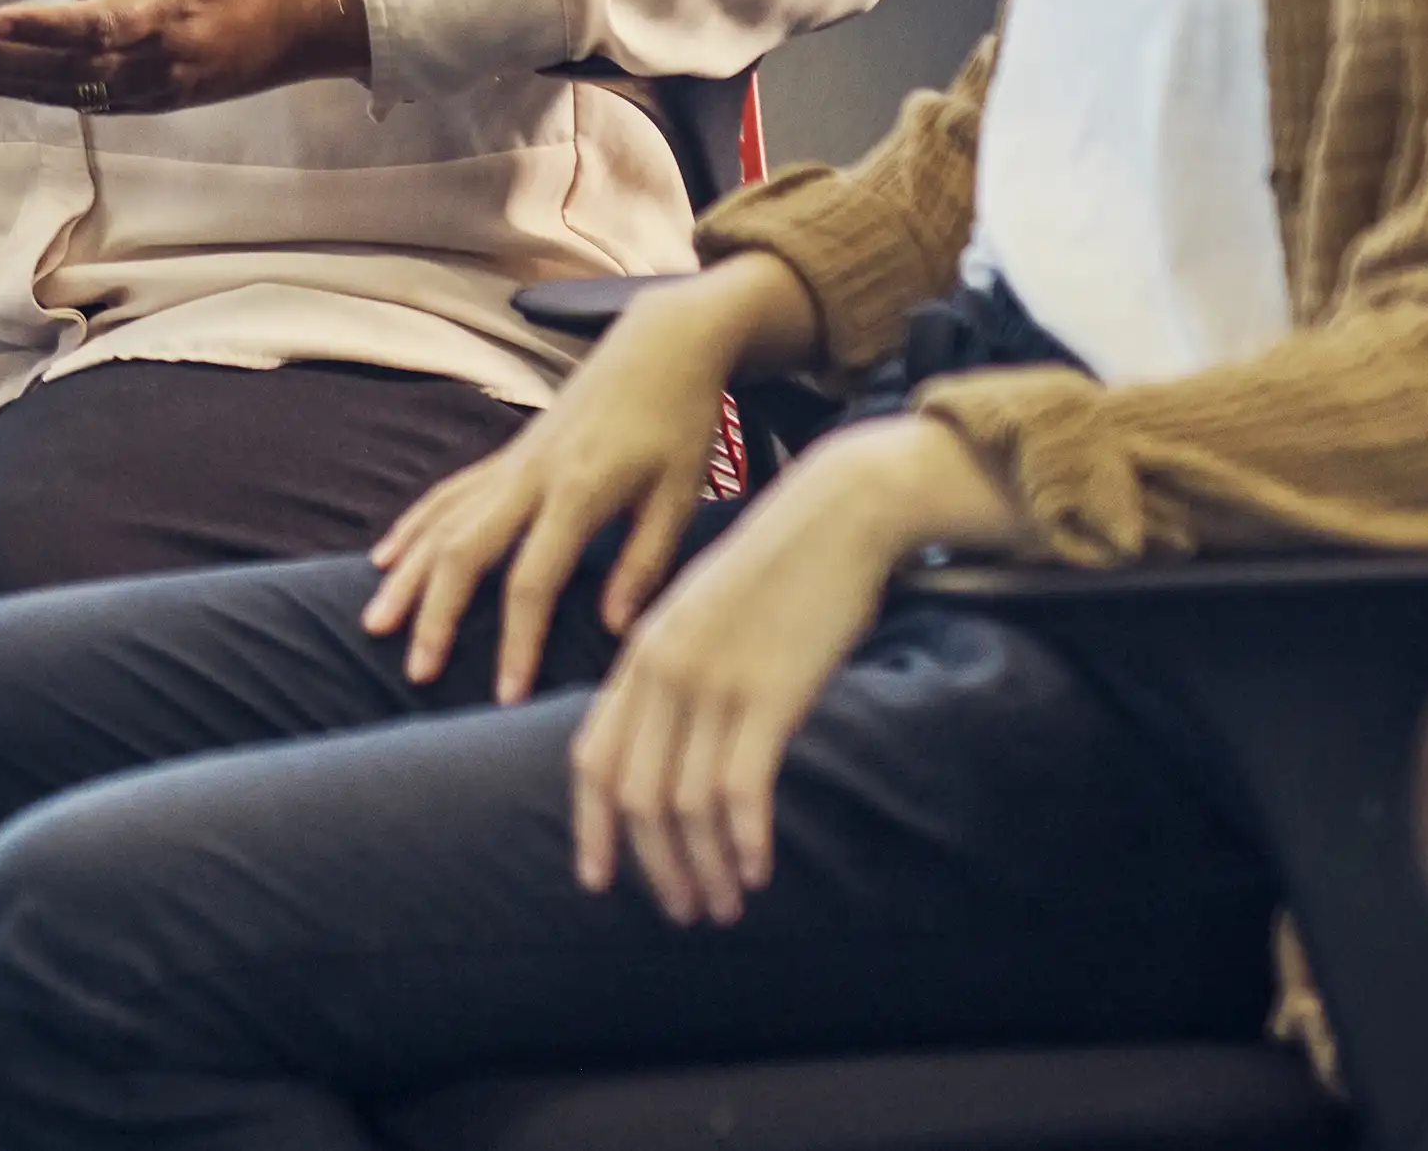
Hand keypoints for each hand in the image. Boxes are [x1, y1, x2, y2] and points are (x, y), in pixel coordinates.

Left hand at [0, 0, 367, 116]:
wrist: (304, 24)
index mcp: (172, 8)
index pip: (101, 24)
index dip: (49, 26)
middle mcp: (160, 57)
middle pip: (73, 67)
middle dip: (7, 58)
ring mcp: (157, 86)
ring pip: (75, 92)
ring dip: (12, 80)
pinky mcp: (156, 100)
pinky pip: (90, 104)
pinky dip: (41, 96)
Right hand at [364, 252, 804, 702]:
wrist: (661, 345)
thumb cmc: (681, 423)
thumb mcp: (680, 497)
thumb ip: (645, 563)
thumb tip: (614, 629)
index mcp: (578, 492)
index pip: (531, 580)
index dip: (515, 641)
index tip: (504, 696)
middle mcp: (530, 476)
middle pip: (463, 551)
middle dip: (434, 614)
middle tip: (415, 671)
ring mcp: (511, 462)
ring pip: (441, 521)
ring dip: (406, 575)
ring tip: (376, 623)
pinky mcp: (507, 453)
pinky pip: (446, 493)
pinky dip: (412, 527)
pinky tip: (385, 558)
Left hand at [566, 416, 1012, 926]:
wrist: (834, 515)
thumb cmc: (774, 572)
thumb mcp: (700, 618)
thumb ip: (672, 676)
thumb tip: (665, 751)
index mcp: (639, 655)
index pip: (592, 758)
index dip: (592, 828)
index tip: (600, 882)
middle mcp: (663, 671)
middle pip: (636, 794)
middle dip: (654, 866)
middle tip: (685, 912)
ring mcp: (713, 680)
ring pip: (687, 803)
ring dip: (704, 866)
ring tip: (726, 905)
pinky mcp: (769, 690)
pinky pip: (742, 787)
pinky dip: (744, 839)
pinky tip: (758, 870)